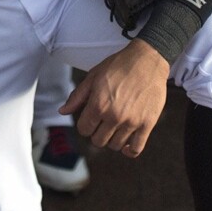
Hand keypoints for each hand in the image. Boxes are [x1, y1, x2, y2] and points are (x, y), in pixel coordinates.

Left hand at [61, 41, 169, 156]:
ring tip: (116, 127)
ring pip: (115, 145)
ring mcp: (131, 121)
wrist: (148, 59)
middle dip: (98, 132)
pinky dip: (129, 150)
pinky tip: (127, 144)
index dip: (85, 124)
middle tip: (103, 122)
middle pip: (98, 141)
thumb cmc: (119, 65)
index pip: (84, 130)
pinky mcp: (147, 124)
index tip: (91, 118)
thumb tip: (63, 111)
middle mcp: (114, 116)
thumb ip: (77, 96)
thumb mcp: (93, 76)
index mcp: (98, 104)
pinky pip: (136, 149)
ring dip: (113, 139)